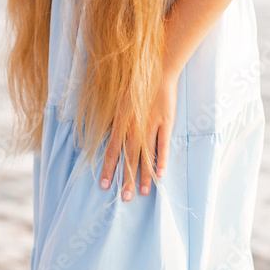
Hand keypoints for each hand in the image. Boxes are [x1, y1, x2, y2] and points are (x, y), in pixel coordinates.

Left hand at [99, 71, 177, 200]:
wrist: (158, 70)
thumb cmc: (138, 84)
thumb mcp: (120, 101)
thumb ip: (115, 119)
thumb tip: (108, 135)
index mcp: (121, 121)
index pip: (111, 150)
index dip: (107, 168)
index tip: (104, 185)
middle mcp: (134, 126)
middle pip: (128, 158)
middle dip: (125, 179)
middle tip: (123, 199)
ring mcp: (150, 125)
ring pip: (145, 155)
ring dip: (143, 175)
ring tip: (142, 193)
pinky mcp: (166, 122)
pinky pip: (163, 146)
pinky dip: (161, 161)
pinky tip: (160, 175)